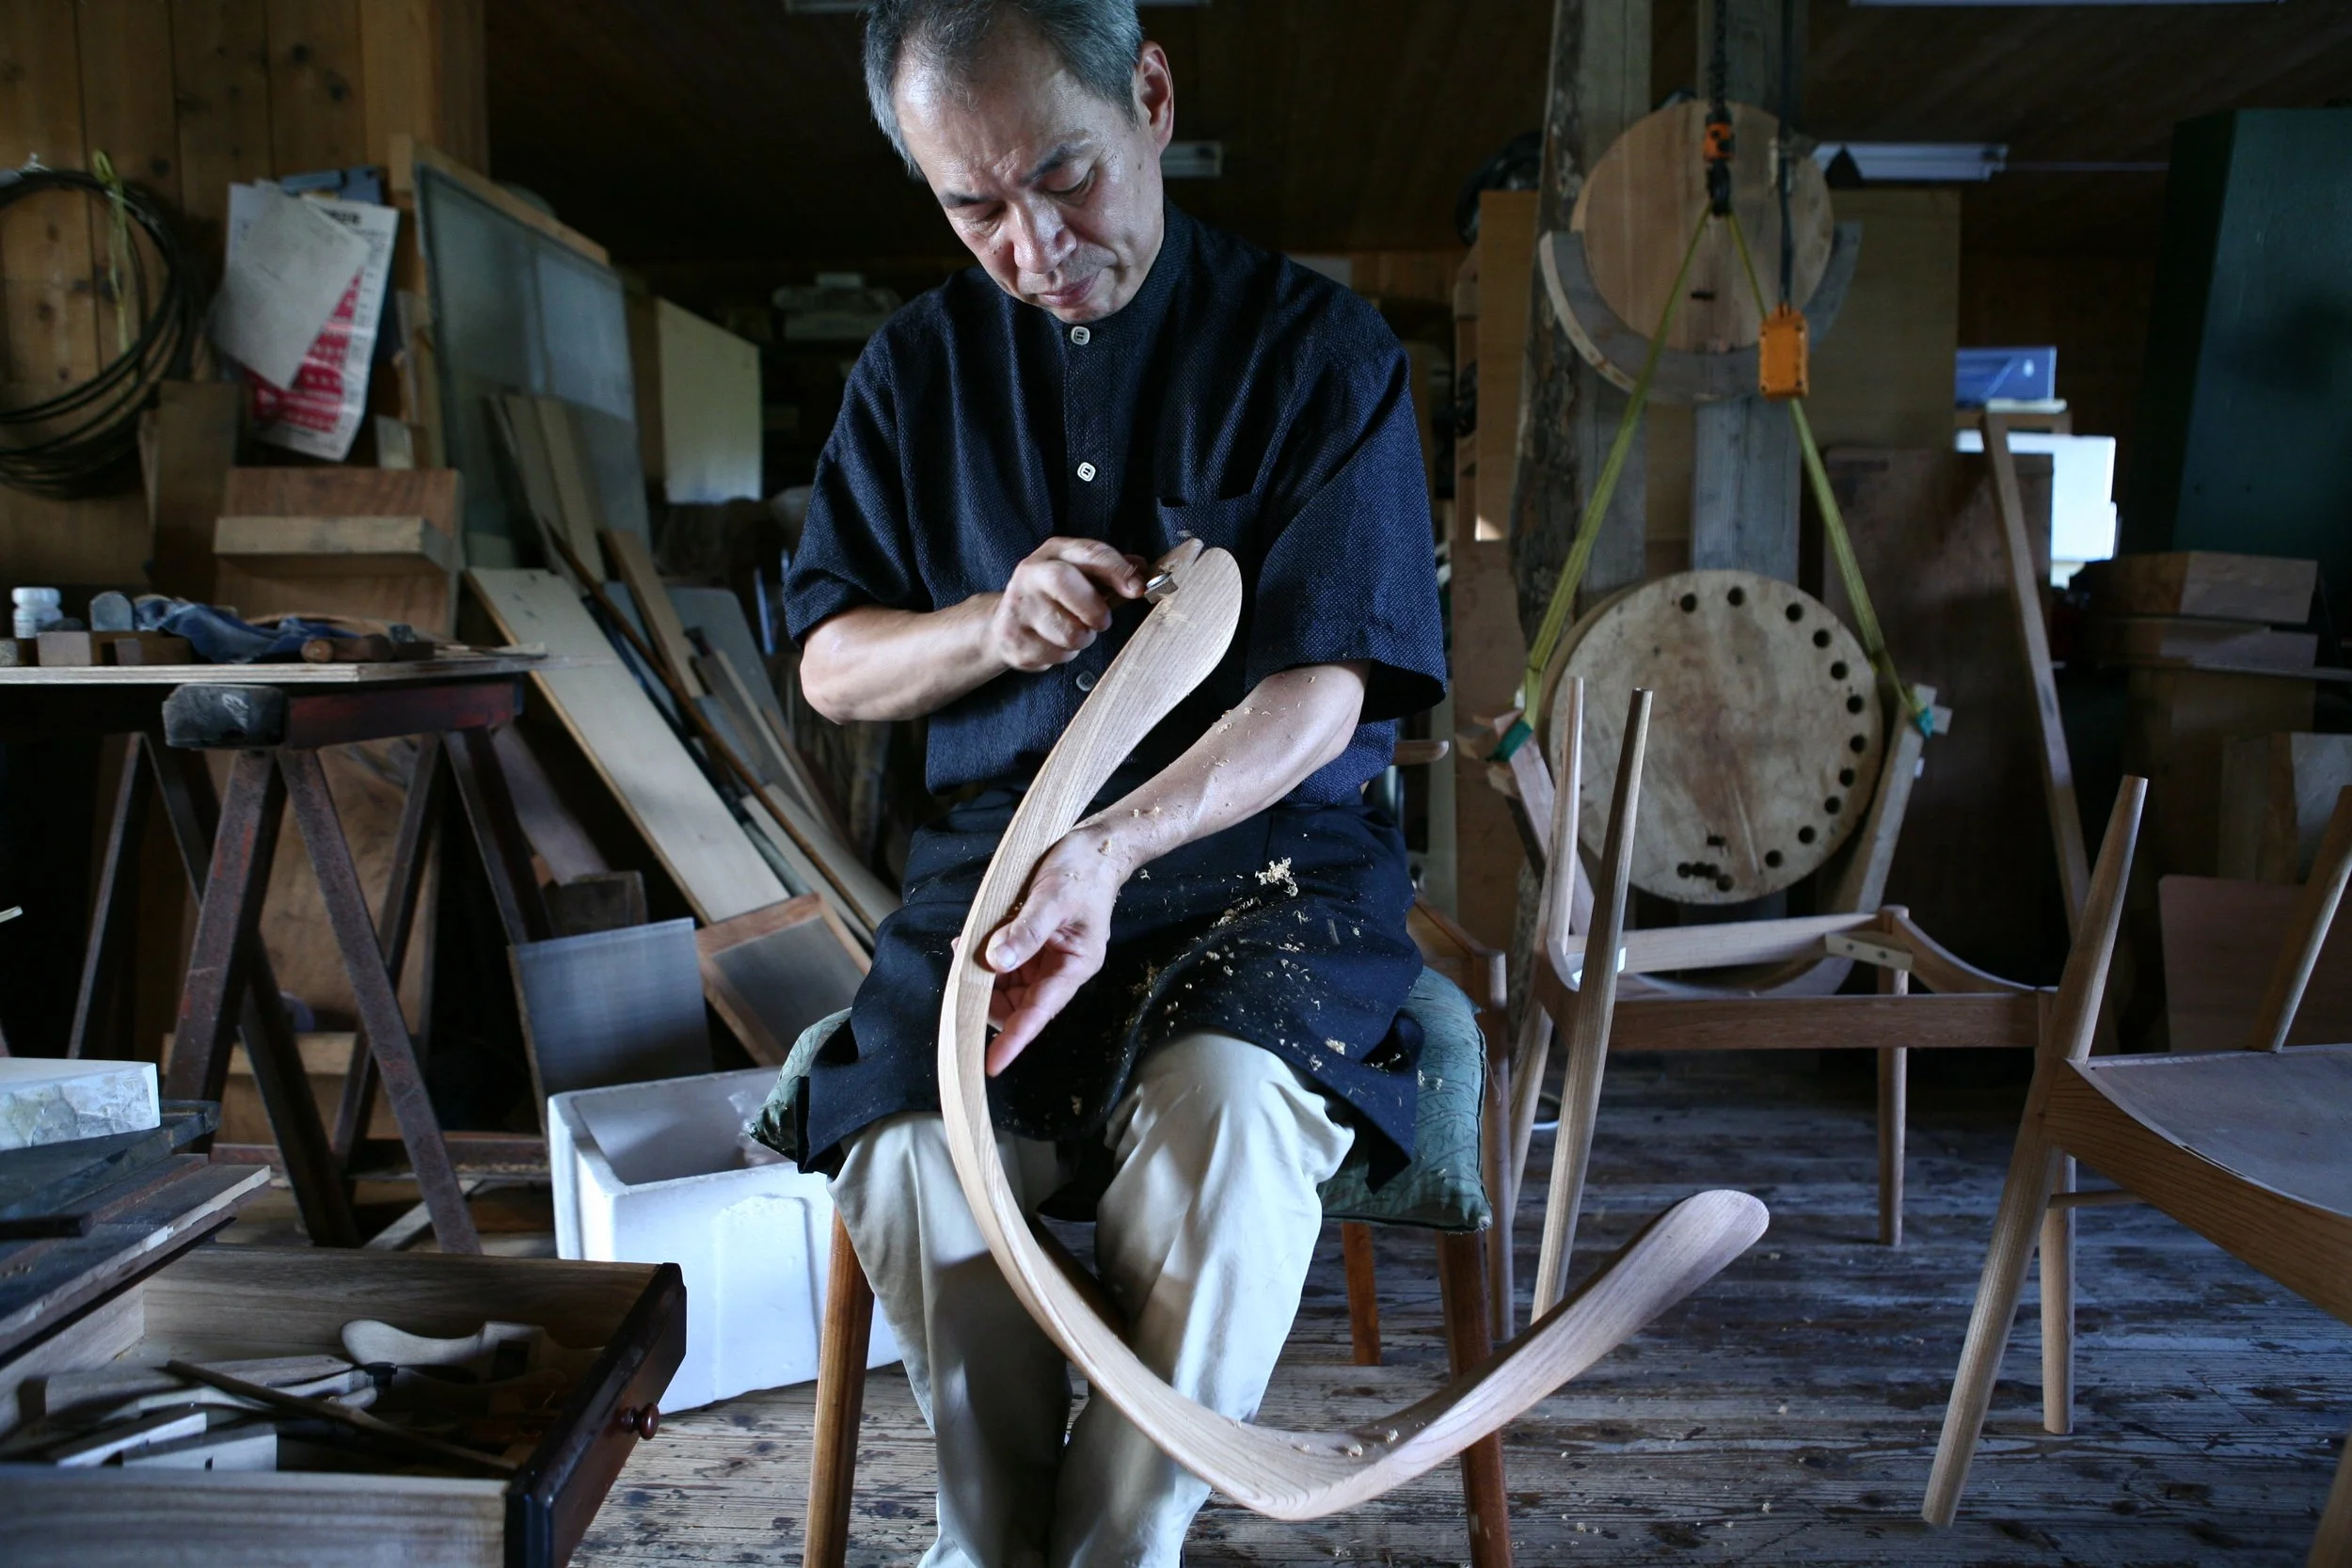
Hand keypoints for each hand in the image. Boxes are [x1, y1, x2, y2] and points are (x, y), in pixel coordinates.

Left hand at [979, 826, 1130, 1073]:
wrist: (1097, 845)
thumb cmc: (1083, 870)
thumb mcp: (1052, 897)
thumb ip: (1025, 931)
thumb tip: (994, 962)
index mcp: (1074, 964)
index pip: (1039, 1012)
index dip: (1015, 1039)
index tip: (992, 1064)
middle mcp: (1059, 969)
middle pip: (1017, 1003)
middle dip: (987, 996)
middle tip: (963, 973)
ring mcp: (1045, 959)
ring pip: (1006, 986)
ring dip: (983, 975)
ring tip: (966, 949)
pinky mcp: (1033, 946)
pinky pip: (1004, 964)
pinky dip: (985, 958)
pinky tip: (972, 940)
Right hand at [986, 538, 1144, 671]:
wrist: (1007, 620)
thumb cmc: (1056, 596)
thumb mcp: (1082, 576)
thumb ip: (1111, 573)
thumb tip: (1143, 571)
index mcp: (1055, 552)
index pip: (1090, 553)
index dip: (1117, 570)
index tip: (1138, 589)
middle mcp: (1031, 573)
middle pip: (1064, 582)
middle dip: (1093, 609)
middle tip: (1101, 622)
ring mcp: (1018, 606)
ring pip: (1067, 631)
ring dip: (1081, 639)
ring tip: (1073, 631)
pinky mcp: (1013, 638)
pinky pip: (1055, 655)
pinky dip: (1064, 655)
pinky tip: (1052, 642)